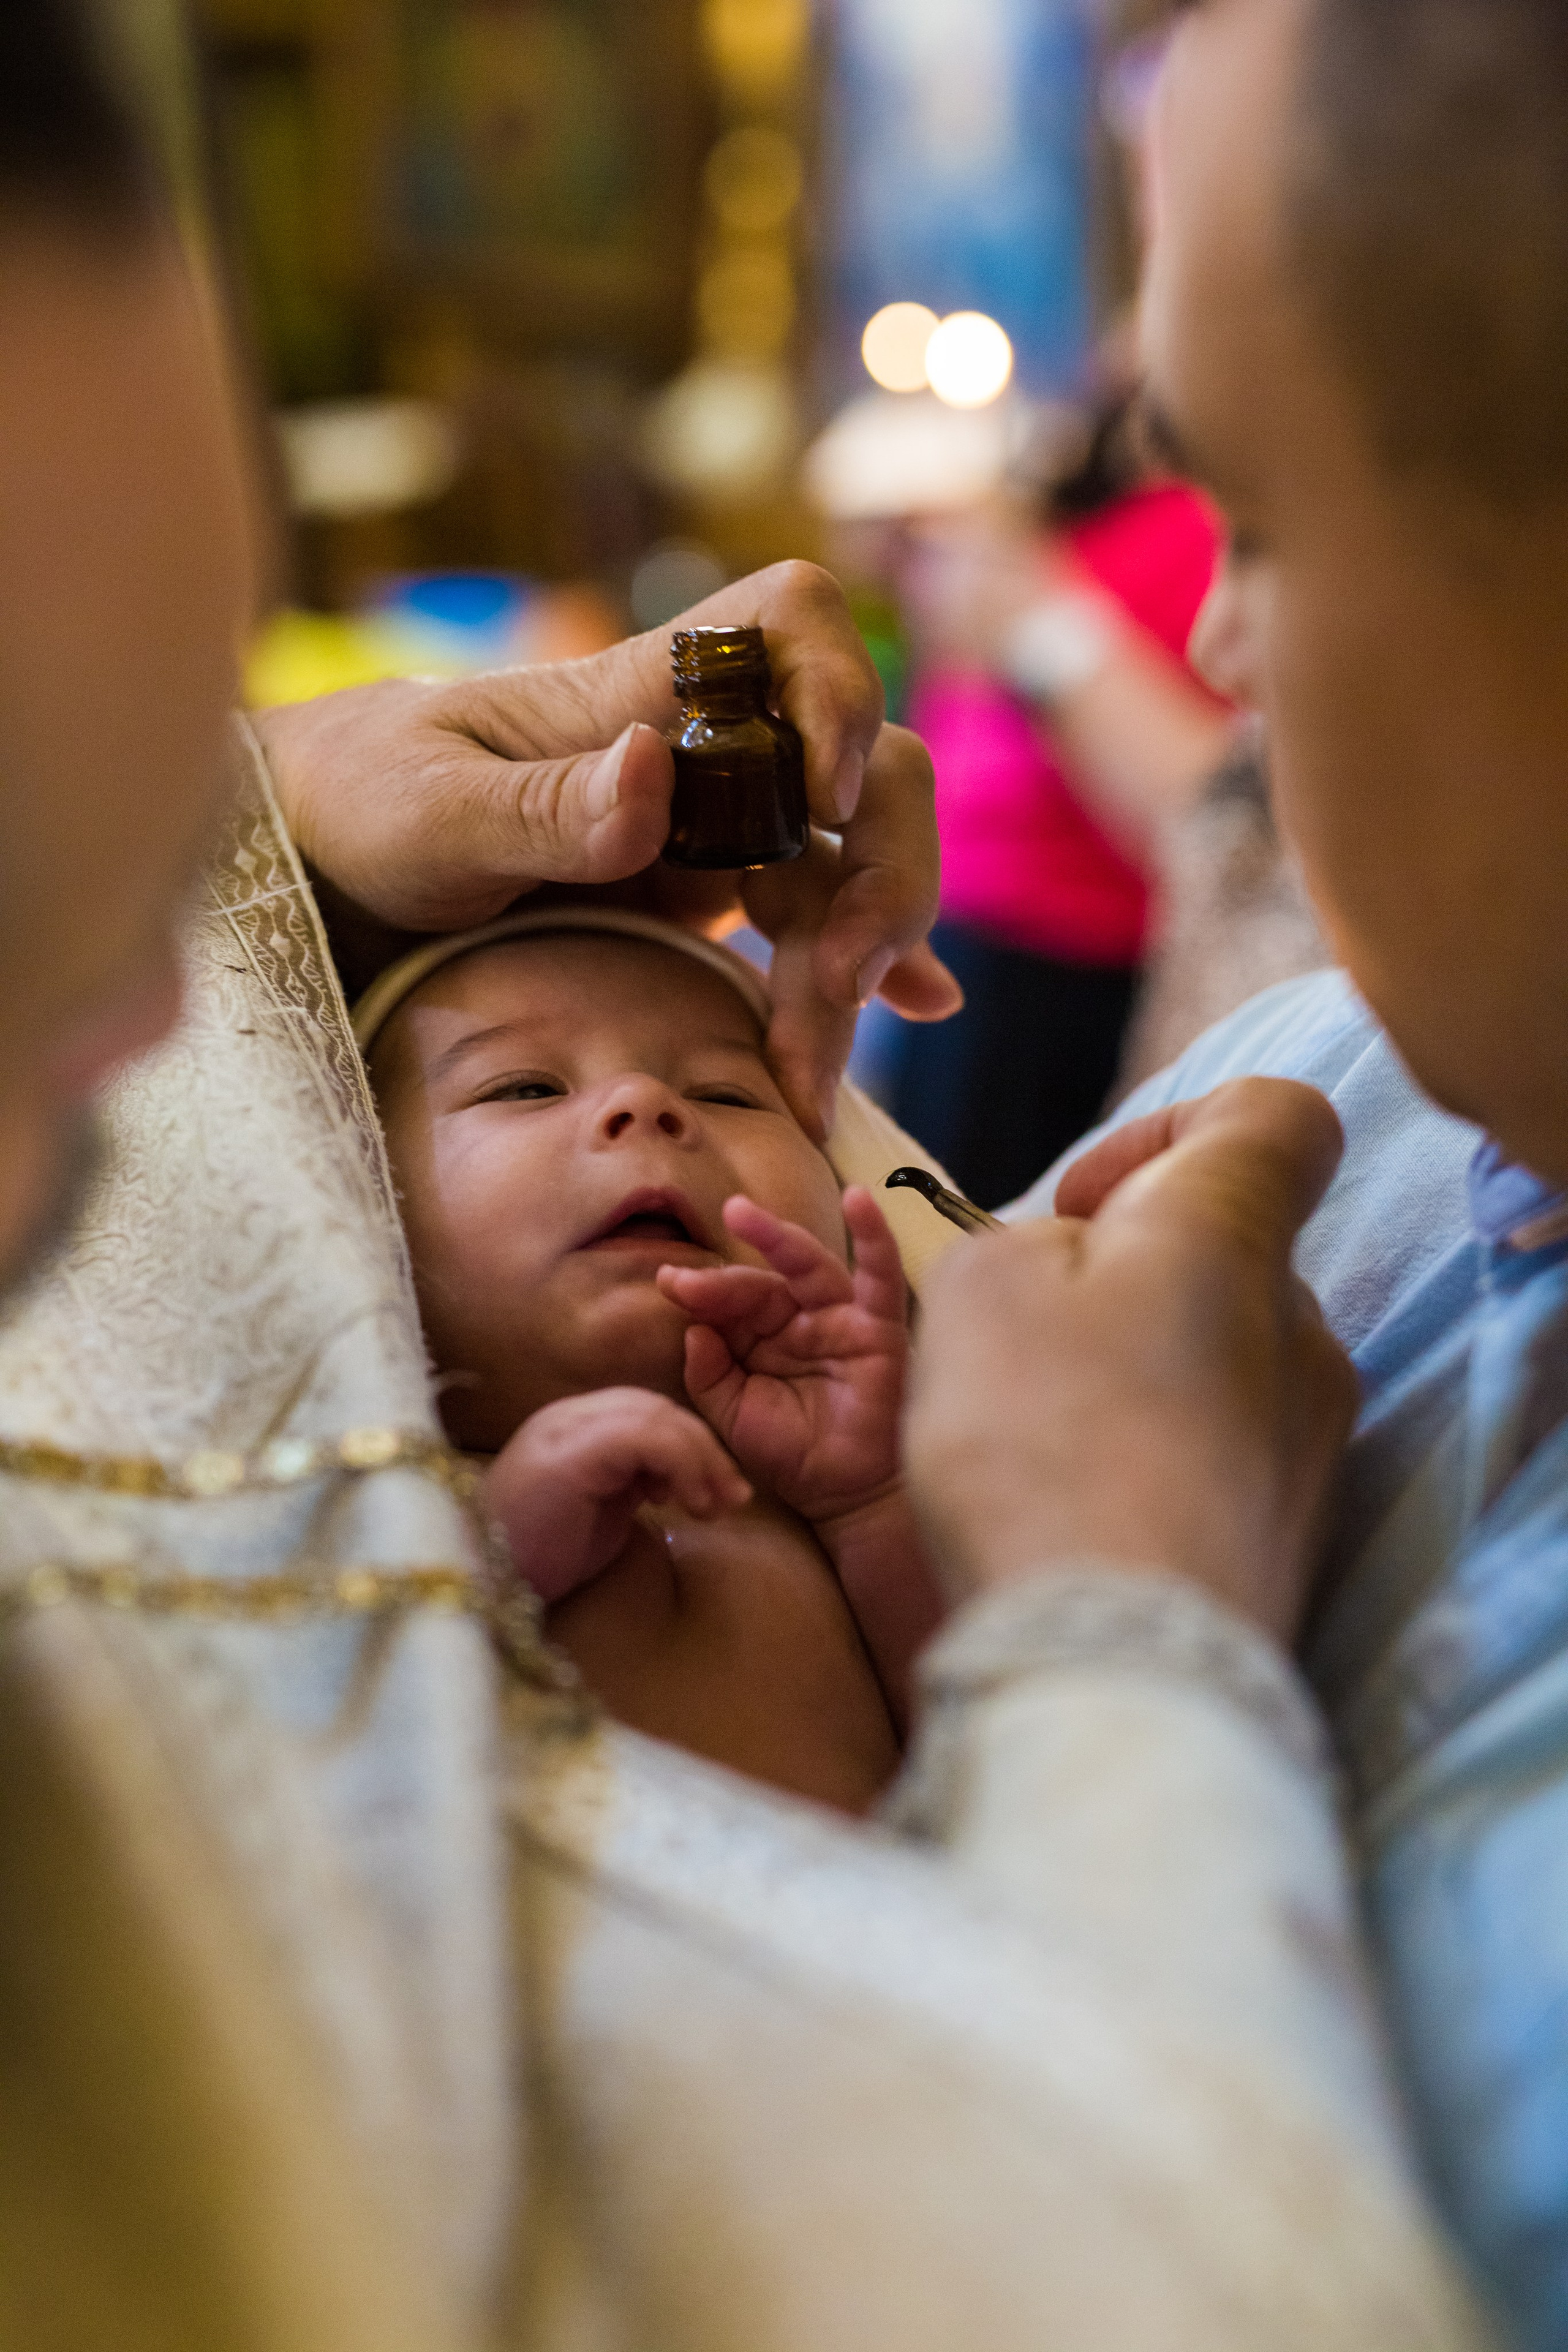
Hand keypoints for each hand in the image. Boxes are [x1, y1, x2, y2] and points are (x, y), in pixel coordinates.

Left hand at [252, 560, 958, 1134]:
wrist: (315, 866)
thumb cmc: (356, 809)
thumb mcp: (426, 816)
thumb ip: (540, 807)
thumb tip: (654, 770)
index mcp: (637, 697)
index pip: (787, 622)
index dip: (838, 689)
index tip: (819, 797)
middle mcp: (701, 754)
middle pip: (864, 764)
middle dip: (878, 875)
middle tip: (838, 988)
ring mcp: (713, 831)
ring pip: (851, 860)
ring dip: (865, 957)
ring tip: (811, 1072)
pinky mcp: (705, 902)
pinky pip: (816, 921)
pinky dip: (871, 966)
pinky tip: (907, 1010)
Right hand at [486, 1388, 751, 1604]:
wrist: (480, 1589)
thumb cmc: (536, 1564)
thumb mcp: (599, 1518)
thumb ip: (634, 1487)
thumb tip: (686, 1485)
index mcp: (572, 1428)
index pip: (646, 1412)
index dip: (692, 1444)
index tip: (721, 1493)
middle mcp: (566, 1418)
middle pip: (655, 1407)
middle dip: (705, 1450)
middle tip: (733, 1499)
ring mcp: (564, 1430)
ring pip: (656, 1415)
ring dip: (700, 1460)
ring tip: (715, 1506)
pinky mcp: (569, 1455)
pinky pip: (644, 1437)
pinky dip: (680, 1464)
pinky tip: (687, 1503)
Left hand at [656, 1186, 906, 1528]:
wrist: (844, 1497)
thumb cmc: (793, 1454)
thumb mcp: (734, 1416)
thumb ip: (709, 1375)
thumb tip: (692, 1330)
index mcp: (764, 1335)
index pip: (731, 1302)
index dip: (700, 1291)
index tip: (668, 1282)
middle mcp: (801, 1318)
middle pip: (762, 1281)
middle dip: (726, 1270)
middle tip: (691, 1255)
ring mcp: (841, 1319)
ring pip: (809, 1267)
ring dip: (778, 1237)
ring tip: (743, 1213)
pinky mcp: (880, 1328)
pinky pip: (880, 1277)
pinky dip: (875, 1238)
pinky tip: (860, 1199)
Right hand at [905, 1079, 1358, 1643]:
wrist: (1118, 1658)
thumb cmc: (1041, 1445)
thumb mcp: (978, 1289)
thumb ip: (1026, 1242)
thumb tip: (1074, 1271)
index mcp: (1233, 1233)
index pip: (1276, 1115)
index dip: (1170, 1124)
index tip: (1080, 1201)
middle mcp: (1302, 1325)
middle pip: (1221, 1251)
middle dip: (1120, 1273)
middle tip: (1023, 1338)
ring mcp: (1312, 1437)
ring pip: (1214, 1358)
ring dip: (1130, 1372)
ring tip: (1036, 1439)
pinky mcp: (1296, 1530)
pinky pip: (1218, 1455)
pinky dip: (1151, 1459)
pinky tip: (1080, 1510)